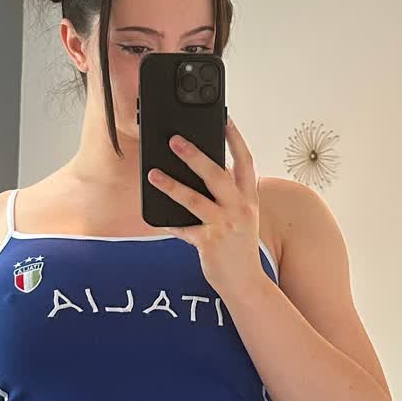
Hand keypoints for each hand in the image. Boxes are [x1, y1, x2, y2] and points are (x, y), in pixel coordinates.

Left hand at [147, 118, 263, 298]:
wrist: (245, 283)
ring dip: (171, 185)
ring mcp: (224, 226)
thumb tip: (203, 170)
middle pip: (217, 174)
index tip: (225, 118)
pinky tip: (155, 215)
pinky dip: (168, 222)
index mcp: (248, 199)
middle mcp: (239, 209)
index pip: (245, 161)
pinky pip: (182, 229)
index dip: (235, 138)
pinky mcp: (208, 243)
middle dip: (194, 155)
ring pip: (195, 200)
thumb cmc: (239, 247)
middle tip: (174, 140)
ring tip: (153, 174)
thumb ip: (228, 195)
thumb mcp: (242, 217)